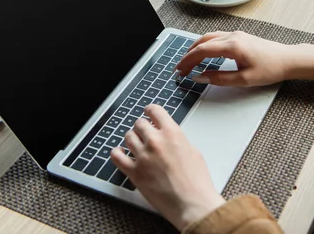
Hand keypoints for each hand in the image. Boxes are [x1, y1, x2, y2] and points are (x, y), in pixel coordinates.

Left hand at [111, 105, 224, 230]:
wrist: (191, 203)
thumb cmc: (196, 181)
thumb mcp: (192, 151)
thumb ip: (177, 140)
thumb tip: (169, 137)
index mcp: (172, 133)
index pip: (155, 111)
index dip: (150, 110)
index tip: (148, 112)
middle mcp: (155, 141)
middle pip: (139, 124)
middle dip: (142, 127)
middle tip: (144, 132)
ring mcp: (143, 156)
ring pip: (128, 137)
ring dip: (132, 139)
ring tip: (135, 143)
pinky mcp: (134, 172)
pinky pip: (117, 157)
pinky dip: (117, 153)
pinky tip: (120, 153)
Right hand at [175, 31, 313, 86]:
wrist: (288, 60)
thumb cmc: (270, 69)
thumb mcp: (244, 79)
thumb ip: (219, 78)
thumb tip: (200, 77)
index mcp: (232, 46)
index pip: (202, 51)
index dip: (188, 61)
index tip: (180, 70)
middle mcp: (232, 36)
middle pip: (202, 42)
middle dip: (188, 55)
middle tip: (180, 68)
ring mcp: (236, 34)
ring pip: (208, 37)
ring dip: (196, 48)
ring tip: (188, 61)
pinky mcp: (239, 36)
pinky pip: (216, 37)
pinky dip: (205, 45)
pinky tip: (204, 54)